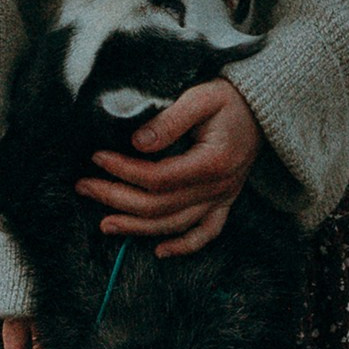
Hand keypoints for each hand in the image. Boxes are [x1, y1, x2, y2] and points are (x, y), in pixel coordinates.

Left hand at [75, 79, 260, 257]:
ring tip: (104, 223)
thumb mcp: (202, 97)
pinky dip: (184, 246)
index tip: (97, 157)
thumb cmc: (231, 99)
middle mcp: (218, 187)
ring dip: (137, 228)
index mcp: (213, 162)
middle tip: (84, 187)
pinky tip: (160, 251)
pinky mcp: (225, 202)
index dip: (124, 171)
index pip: (158, 177)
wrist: (264, 109)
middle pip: (159, 206)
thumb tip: (136, 142)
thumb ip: (170, 120)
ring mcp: (223, 198)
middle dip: (116, 198)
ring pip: (175, 225)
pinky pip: (207, 233)